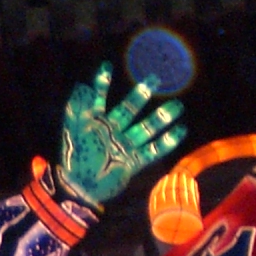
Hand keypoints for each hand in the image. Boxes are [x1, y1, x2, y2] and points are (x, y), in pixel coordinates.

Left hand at [57, 64, 186, 207]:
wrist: (81, 188)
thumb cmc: (76, 159)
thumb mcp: (74, 131)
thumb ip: (78, 109)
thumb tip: (82, 85)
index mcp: (95, 125)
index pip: (100, 99)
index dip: (102, 84)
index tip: (106, 67)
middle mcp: (112, 132)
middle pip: (130, 109)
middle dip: (141, 94)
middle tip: (154, 79)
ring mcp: (124, 146)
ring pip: (146, 128)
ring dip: (161, 118)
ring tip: (177, 106)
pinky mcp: (133, 162)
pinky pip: (153, 150)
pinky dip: (167, 142)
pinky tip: (180, 131)